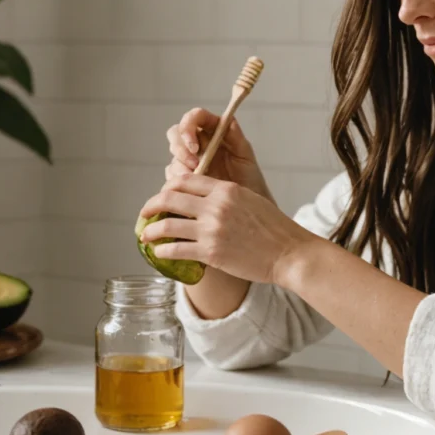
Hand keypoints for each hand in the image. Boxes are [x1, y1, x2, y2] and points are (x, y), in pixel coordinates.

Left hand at [139, 173, 320, 285]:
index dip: (168, 187)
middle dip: (151, 206)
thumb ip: (225, 197)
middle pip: (170, 198)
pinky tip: (159, 254)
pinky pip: (177, 250)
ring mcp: (212, 229)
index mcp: (226, 189)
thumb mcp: (250, 200)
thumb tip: (202, 201)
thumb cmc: (274, 228)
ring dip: (151, 231)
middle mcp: (216, 206)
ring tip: (145, 236)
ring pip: (168, 225)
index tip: (162, 196)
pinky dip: (163, 251)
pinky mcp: (211, 253)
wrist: (289, 253)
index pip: (186, 180)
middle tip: (145, 214)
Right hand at [166, 108, 273, 203]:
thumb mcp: (245, 156)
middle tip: (195, 165)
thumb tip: (227, 120)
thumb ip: (235, 136)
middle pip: (176, 133)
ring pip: (174, 155)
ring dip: (181, 167)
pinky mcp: (184, 178)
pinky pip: (172, 175)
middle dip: (180, 147)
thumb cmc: (249, 180)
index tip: (195, 145)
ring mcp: (189, 160)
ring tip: (199, 181)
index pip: (195, 117)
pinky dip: (179, 180)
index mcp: (214, 131)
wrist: (245, 208)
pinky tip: (192, 189)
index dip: (189, 126)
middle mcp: (199, 143)